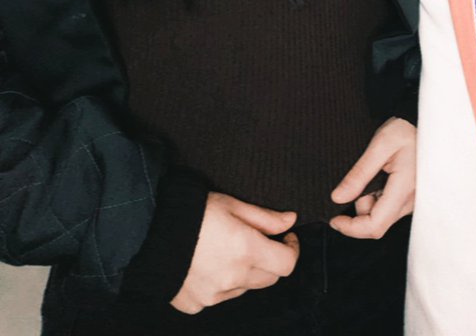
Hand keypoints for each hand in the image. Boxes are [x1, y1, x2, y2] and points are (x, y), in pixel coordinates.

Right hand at [170, 192, 298, 313]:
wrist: (148, 232)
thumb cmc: (193, 212)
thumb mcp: (232, 205)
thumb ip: (265, 218)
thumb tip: (291, 220)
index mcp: (245, 250)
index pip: (286, 264)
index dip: (292, 250)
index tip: (287, 238)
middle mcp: (233, 277)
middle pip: (269, 278)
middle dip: (271, 259)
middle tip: (260, 241)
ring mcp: (215, 295)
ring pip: (246, 288)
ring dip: (247, 272)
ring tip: (229, 250)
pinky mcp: (198, 304)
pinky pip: (221, 296)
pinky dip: (223, 283)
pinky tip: (209, 264)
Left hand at [329, 118, 415, 238]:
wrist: (421, 122)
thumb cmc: (404, 130)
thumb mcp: (379, 145)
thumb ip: (359, 174)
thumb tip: (338, 197)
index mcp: (403, 189)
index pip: (376, 225)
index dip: (352, 228)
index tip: (335, 219)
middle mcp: (411, 201)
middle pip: (377, 223)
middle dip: (360, 208)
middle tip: (358, 181)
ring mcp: (412, 201)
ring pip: (383, 216)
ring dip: (369, 201)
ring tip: (373, 172)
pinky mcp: (411, 198)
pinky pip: (390, 208)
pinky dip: (379, 197)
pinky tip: (381, 177)